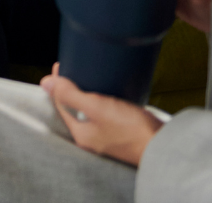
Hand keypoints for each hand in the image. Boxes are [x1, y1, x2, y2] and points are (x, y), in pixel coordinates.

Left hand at [41, 67, 162, 166]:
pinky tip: (111, 90)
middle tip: (75, 67)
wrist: (166, 146)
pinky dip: (105, 100)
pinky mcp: (124, 132)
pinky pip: (107, 113)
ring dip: (88, 93)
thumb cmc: (130, 129)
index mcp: (81, 134)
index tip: (61, 65)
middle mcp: (92, 138)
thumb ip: (70, 95)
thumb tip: (45, 83)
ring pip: (91, 110)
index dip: (58, 84)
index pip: (61, 105)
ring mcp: (108, 136)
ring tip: (91, 75)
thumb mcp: (96, 107)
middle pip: (74, 107)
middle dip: (72, 87)